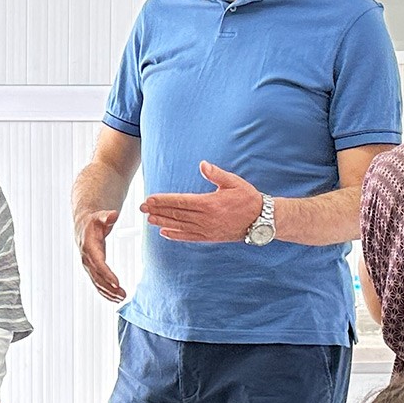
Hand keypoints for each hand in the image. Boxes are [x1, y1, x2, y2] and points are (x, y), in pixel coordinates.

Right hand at [77, 209, 125, 302]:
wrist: (84, 226)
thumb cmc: (94, 221)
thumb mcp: (101, 216)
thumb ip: (107, 217)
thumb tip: (113, 214)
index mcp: (89, 247)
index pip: (99, 263)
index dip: (107, 274)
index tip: (117, 283)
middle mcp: (87, 259)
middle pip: (98, 277)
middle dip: (110, 288)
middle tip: (123, 295)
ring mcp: (88, 266)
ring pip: (97, 283)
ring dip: (109, 293)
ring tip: (122, 298)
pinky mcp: (91, 269)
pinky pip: (97, 283)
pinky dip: (105, 292)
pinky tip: (115, 298)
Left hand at [141, 161, 262, 243]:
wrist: (261, 220)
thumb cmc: (248, 198)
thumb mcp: (234, 182)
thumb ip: (216, 174)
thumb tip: (202, 164)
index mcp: (209, 203)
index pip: (180, 202)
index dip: (163, 201)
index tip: (149, 199)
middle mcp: (205, 219)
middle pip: (176, 214)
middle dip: (158, 210)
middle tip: (142, 208)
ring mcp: (207, 230)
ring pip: (180, 226)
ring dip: (163, 222)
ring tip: (149, 219)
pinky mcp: (210, 237)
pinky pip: (189, 237)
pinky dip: (176, 236)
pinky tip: (164, 233)